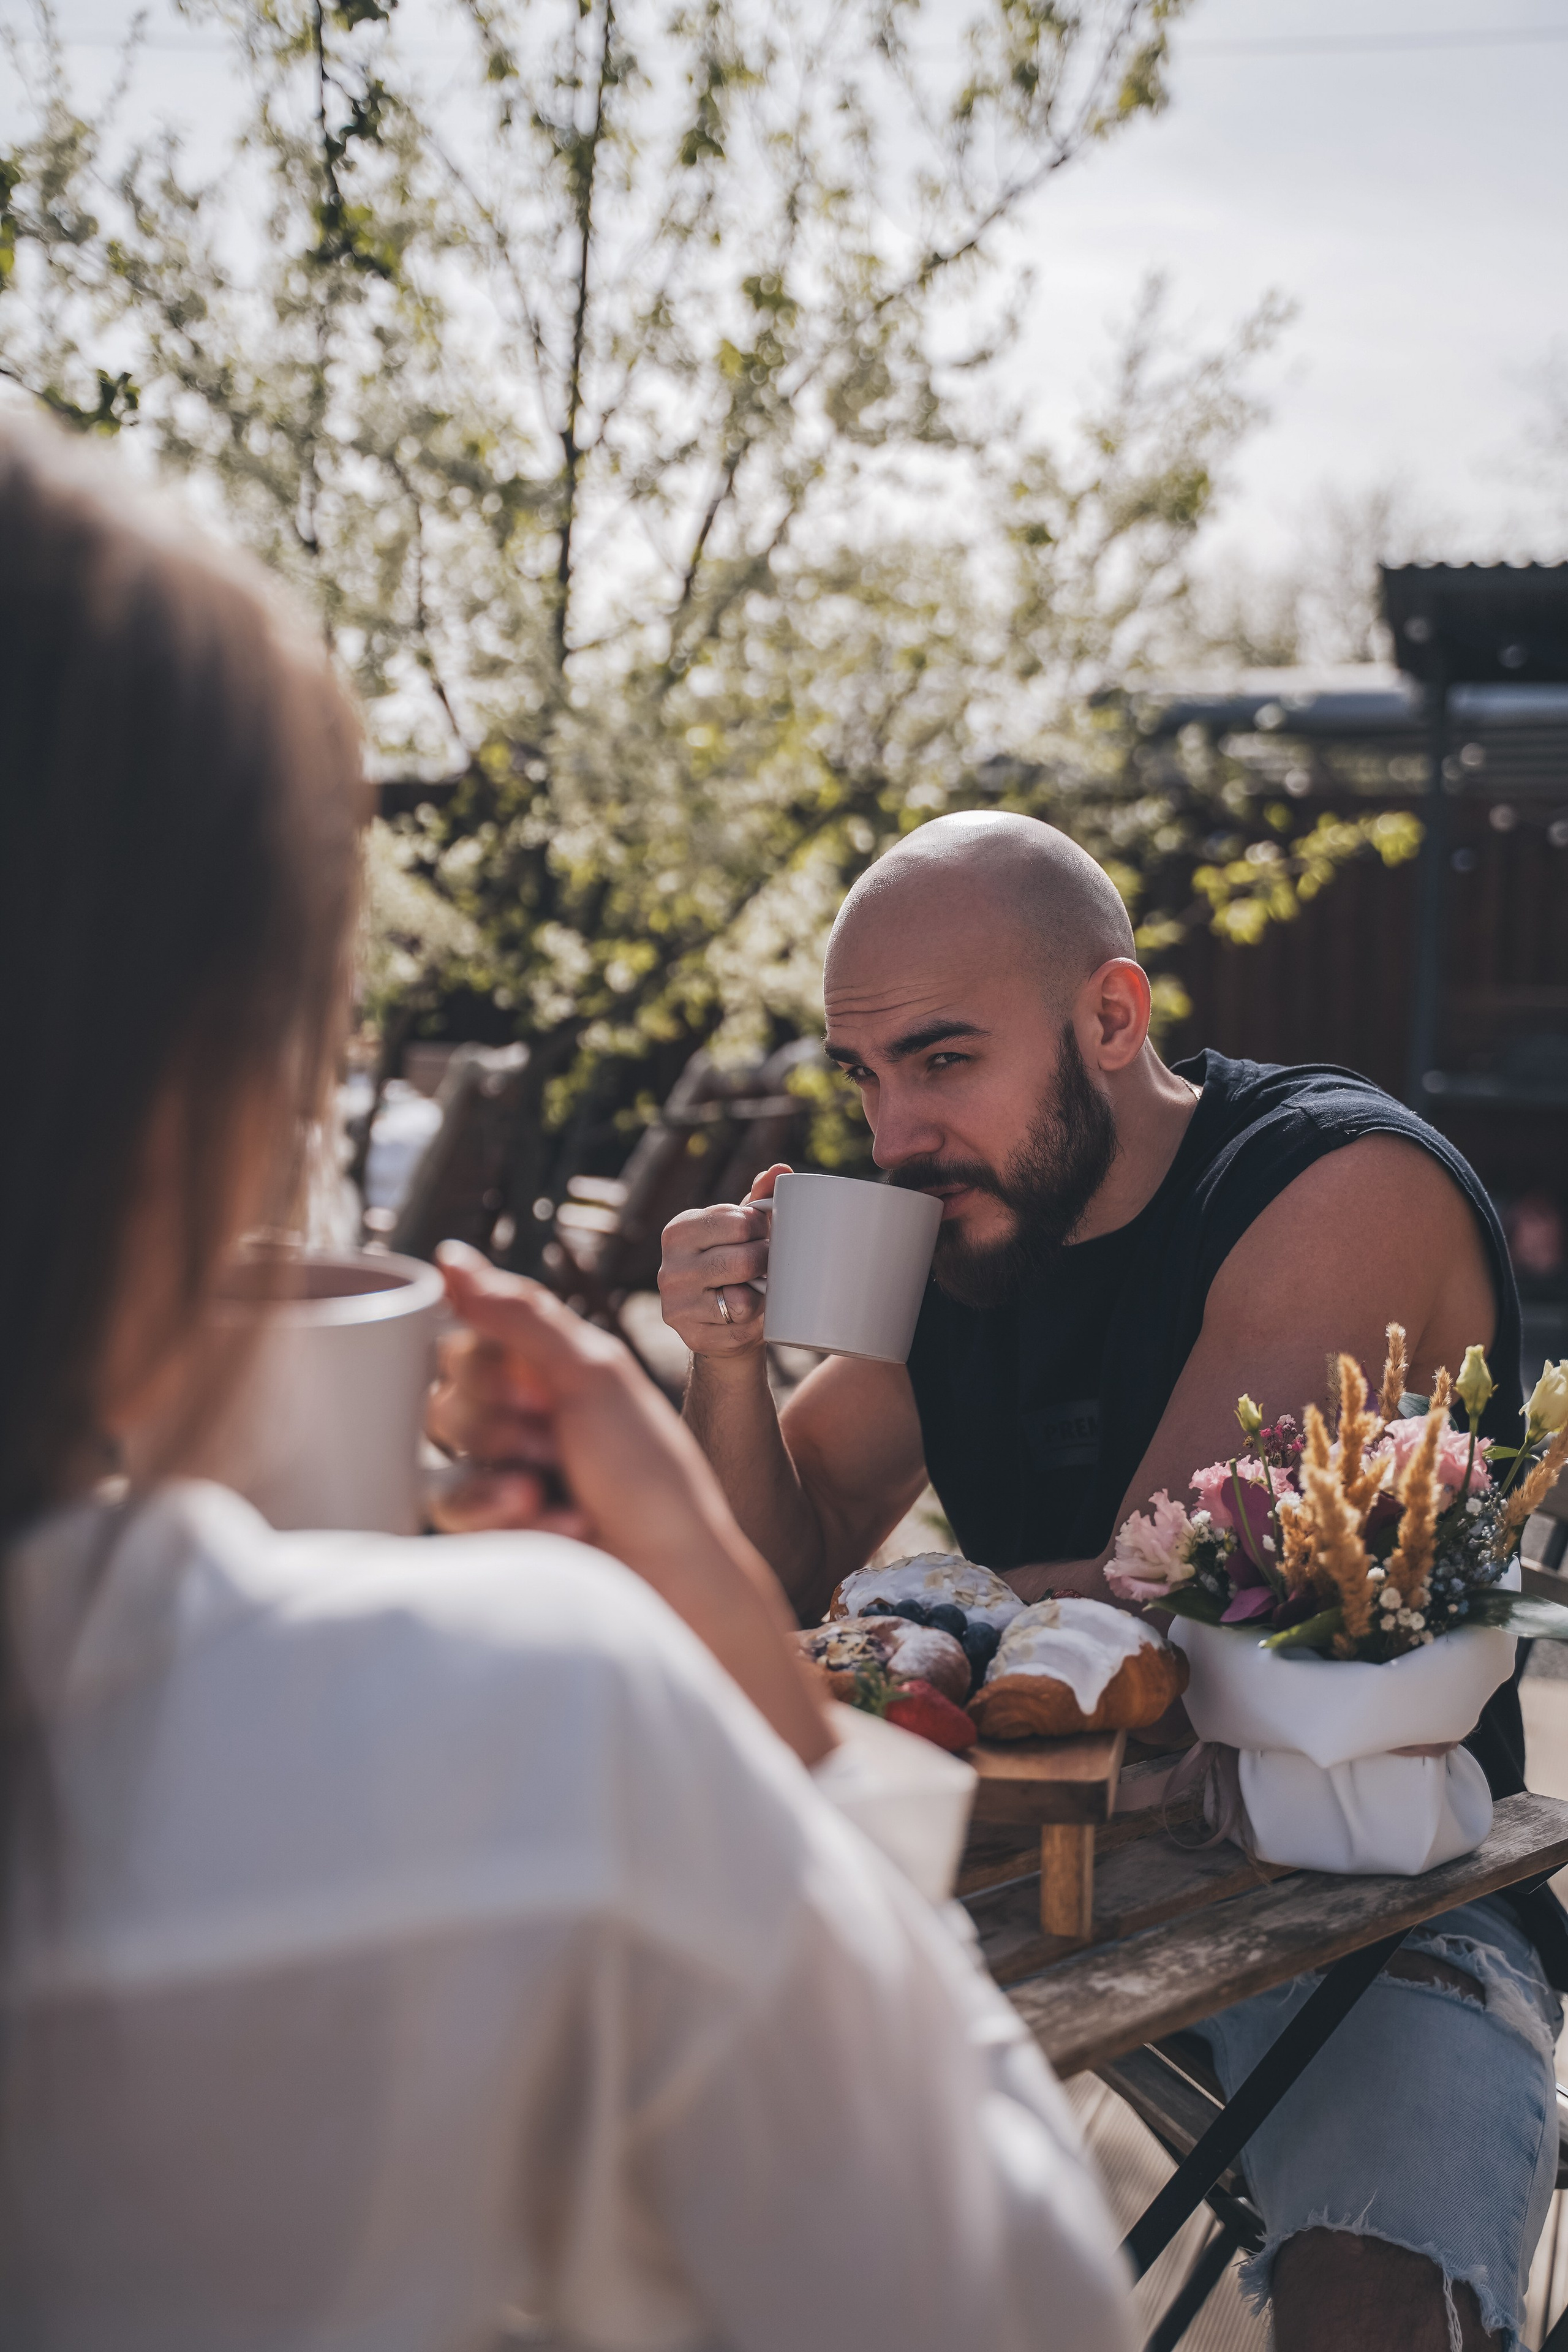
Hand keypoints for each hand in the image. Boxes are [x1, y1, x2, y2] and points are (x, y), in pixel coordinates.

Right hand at [428, 1242, 832, 1764]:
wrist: (675, 1577)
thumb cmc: (652, 1473)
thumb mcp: (593, 1375)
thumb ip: (516, 1314)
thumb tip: (449, 1256)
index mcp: (550, 1371)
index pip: (468, 1337)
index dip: (490, 1362)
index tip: (539, 1387)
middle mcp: (521, 1416)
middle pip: (443, 1392)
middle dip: (498, 1419)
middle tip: (553, 1440)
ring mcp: (502, 1475)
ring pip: (439, 1450)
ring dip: (499, 1467)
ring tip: (552, 1487)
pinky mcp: (492, 1530)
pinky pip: (449, 1506)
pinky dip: (503, 1514)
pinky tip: (559, 1524)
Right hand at [657, 1163, 787, 1359]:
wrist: (723, 1326)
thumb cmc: (734, 1267)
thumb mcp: (741, 1232)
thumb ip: (758, 1199)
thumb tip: (781, 1169)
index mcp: (679, 1231)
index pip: (738, 1221)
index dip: (761, 1229)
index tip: (760, 1236)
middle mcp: (669, 1268)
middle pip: (744, 1260)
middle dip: (765, 1263)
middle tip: (766, 1266)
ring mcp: (677, 1305)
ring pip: (742, 1298)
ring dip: (761, 1295)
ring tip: (757, 1289)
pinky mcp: (691, 1337)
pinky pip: (741, 1328)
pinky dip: (754, 1324)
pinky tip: (747, 1318)